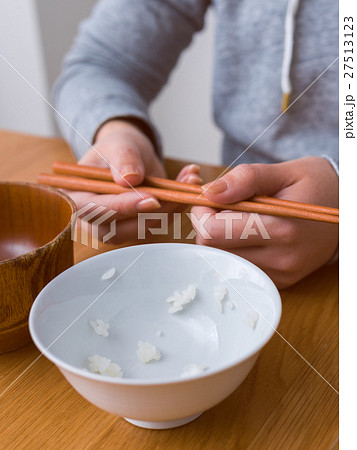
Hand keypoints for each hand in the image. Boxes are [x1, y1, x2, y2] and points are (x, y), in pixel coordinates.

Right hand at [67, 119, 201, 243]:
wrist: (129, 155)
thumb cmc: (117, 149)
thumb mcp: (119, 144)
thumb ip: (122, 159)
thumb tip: (128, 179)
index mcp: (77, 197)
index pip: (95, 209)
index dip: (123, 207)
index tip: (150, 199)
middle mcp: (92, 219)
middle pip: (118, 229)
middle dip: (151, 213)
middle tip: (177, 193)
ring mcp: (115, 227)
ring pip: (143, 229)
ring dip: (170, 208)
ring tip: (189, 180)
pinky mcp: (137, 228)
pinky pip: (158, 223)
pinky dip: (176, 206)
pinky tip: (188, 184)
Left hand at [191, 157, 337, 288]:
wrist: (346, 215)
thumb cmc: (315, 186)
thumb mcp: (284, 171)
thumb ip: (246, 179)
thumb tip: (210, 192)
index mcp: (282, 228)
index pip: (213, 233)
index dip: (200, 213)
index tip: (209, 198)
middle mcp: (281, 259)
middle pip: (213, 250)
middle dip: (205, 225)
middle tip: (220, 206)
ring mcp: (280, 275)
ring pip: (222, 260)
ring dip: (218, 239)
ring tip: (236, 218)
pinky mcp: (279, 282)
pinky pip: (239, 267)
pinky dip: (233, 250)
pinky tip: (247, 234)